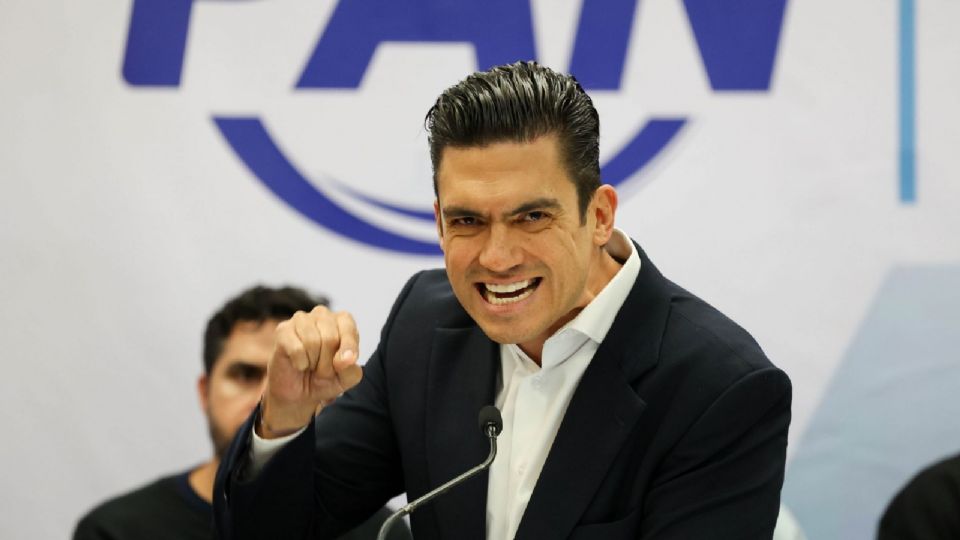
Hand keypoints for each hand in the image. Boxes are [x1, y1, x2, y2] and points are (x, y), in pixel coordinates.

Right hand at [258, 306, 362, 437]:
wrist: (298, 393)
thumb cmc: (325, 379)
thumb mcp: (345, 379)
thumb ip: (351, 369)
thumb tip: (346, 359)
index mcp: (343, 321)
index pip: (349, 329)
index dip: (347, 351)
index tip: (342, 365)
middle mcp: (322, 314)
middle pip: (330, 338)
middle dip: (328, 363)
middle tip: (322, 370)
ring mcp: (301, 319)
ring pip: (312, 342)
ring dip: (313, 363)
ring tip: (311, 366)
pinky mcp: (283, 330)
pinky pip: (297, 349)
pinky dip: (300, 363)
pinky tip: (298, 364)